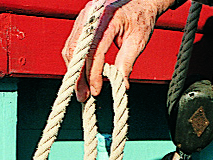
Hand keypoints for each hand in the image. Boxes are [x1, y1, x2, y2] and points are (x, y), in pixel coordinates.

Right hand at [62, 0, 180, 101]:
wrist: (140, 0)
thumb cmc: (141, 18)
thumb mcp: (138, 41)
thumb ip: (127, 62)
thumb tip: (121, 85)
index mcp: (109, 18)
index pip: (95, 50)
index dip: (93, 74)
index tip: (95, 91)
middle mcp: (92, 15)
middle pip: (77, 50)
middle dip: (78, 77)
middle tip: (83, 97)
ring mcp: (85, 17)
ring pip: (71, 48)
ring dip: (74, 71)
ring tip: (81, 89)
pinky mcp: (82, 21)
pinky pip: (73, 43)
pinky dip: (75, 61)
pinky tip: (81, 75)